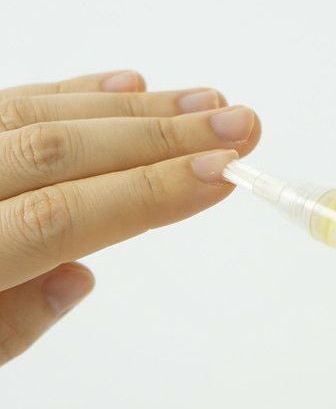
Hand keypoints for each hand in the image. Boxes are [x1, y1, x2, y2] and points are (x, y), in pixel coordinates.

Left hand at [0, 70, 259, 363]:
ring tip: (207, 101)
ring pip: (44, 115)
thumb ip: (8, 324)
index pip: (63, 217)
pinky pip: (12, 101)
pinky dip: (75, 92)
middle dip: (164, 136)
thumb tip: (82, 273)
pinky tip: (129, 85)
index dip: (150, 192)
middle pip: (62, 152)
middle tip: (240, 124)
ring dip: (137, 109)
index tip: (225, 173)